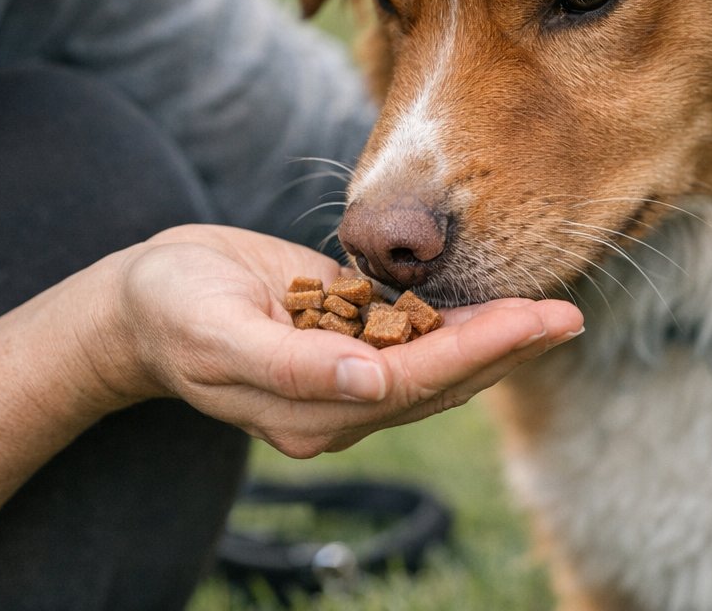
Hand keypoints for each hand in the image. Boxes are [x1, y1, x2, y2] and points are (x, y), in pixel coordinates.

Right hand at [85, 225, 584, 457]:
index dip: (478, 353)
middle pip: (440, 381)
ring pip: (437, 365)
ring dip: (497, 340)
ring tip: (555, 313)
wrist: (141, 302)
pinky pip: (415, 340)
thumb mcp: (217, 331)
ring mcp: (345, 377)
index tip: (535, 320)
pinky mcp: (347, 343)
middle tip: (570, 316)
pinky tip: (500, 303)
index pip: (413, 383)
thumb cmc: (170, 309)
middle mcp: (339, 405)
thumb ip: (292, 366)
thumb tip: (370, 385)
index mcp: (309, 411)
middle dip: (507, 349)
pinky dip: (461, 323)